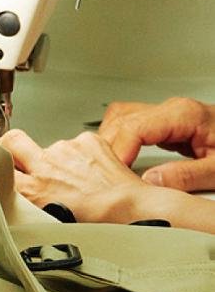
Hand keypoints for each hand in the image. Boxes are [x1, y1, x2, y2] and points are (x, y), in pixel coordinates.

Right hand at [0, 129, 154, 223]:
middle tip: (18, 157)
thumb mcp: (49, 222)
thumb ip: (28, 204)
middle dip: (10, 146)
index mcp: (32, 189)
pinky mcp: (88, 140)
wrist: (134, 213)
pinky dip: (82, 154)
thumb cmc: (99, 225)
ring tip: (76, 179)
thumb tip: (17, 197)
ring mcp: (67, 149)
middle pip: (11, 140)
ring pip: (50, 145)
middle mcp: (45, 164)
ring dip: (57, 157)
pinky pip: (77, 143)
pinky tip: (92, 171)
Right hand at [99, 98, 214, 191]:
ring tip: (108, 166)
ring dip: (111, 141)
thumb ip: (186, 176)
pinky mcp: (167, 124)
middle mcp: (172, 110)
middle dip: (108, 147)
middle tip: (105, 174)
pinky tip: (120, 157)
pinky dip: (120, 140)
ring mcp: (168, 114)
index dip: (117, 152)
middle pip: (121, 120)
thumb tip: (151, 181)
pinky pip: (132, 125)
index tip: (113, 173)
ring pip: (122, 118)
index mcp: (184, 115)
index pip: (134, 128)